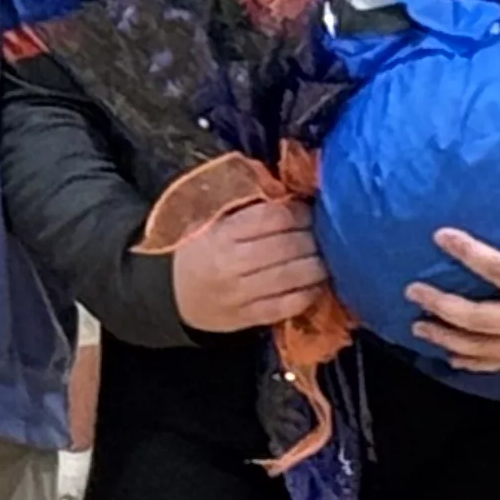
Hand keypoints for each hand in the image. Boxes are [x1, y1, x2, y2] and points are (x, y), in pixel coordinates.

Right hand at [169, 198, 327, 332]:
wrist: (175, 294)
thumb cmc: (200, 248)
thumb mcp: (210, 216)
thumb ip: (243, 197)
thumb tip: (279, 182)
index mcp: (222, 233)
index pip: (273, 217)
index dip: (299, 212)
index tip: (309, 211)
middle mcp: (230, 263)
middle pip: (288, 246)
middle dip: (313, 237)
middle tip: (323, 234)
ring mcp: (240, 294)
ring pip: (292, 276)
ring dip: (317, 265)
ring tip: (324, 256)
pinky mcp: (249, 318)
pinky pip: (288, 305)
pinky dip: (309, 293)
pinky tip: (316, 283)